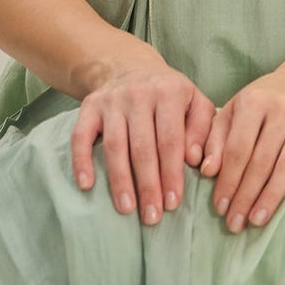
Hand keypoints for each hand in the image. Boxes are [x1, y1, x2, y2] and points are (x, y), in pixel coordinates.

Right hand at [71, 59, 216, 224]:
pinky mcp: (89, 107)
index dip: (172, 173)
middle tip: (152, 216)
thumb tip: (195, 161)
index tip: (173, 203)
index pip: (171, 140)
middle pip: (143, 147)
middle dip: (148, 185)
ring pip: (114, 145)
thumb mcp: (196, 103)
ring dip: (119, 180)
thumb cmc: (170, 95)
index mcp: (169, 93)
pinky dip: (81, 160)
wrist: (130, 67)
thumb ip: (203, 130)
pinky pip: (80, 136)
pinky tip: (86, 185)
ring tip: (126, 209)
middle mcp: (139, 94)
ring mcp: (111, 101)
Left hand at [201, 71, 284, 231]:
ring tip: (257, 220)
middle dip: (246, 196)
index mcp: (254, 102)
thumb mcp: (235, 110)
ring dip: (271, 197)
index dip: (227, 181)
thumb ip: (216, 139)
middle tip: (235, 223)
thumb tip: (207, 171)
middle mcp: (282, 110)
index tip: (220, 207)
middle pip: (261, 162)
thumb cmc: (264, 100)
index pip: (237, 150)